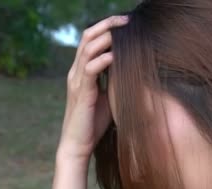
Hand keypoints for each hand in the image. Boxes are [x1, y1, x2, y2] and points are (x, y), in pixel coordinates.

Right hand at [57, 15, 128, 163]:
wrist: (77, 145)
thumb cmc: (93, 124)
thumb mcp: (107, 98)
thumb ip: (114, 82)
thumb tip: (135, 72)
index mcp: (81, 71)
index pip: (90, 40)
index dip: (106, 27)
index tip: (125, 22)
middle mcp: (76, 72)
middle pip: (87, 37)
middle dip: (107, 25)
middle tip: (127, 20)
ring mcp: (76, 81)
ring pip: (88, 48)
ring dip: (106, 37)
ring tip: (123, 31)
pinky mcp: (81, 93)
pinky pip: (90, 69)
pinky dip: (104, 59)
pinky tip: (118, 55)